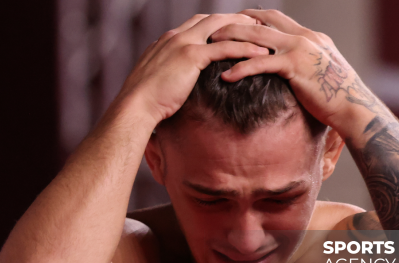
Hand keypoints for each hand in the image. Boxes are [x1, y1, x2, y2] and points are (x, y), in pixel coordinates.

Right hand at [116, 13, 270, 125]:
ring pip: (221, 27)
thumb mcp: (156, 82)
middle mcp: (176, 36)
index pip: (197, 24)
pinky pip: (224, 48)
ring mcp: (183, 43)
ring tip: (264, 34)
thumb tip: (175, 84)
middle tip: (255, 23)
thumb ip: (168, 75)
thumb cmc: (144, 102)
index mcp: (168, 41)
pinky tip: (260, 54)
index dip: (218, 24)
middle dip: (235, 19)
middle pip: (211, 19)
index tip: (234, 27)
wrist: (134, 106)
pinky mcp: (190, 56)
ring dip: (244, 29)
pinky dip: (244, 48)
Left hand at [210, 9, 387, 134]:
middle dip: (235, 23)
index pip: (276, 18)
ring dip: (231, 40)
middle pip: (262, 21)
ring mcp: (300, 49)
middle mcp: (305, 37)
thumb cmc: (338, 98)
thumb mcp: (321, 73)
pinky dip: (241, 68)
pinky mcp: (295, 66)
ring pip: (257, 37)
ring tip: (210, 46)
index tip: (233, 20)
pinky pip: (261, 63)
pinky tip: (226, 75)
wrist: (353, 107)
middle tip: (213, 30)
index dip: (252, 16)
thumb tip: (290, 72)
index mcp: (310, 36)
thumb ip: (305, 65)